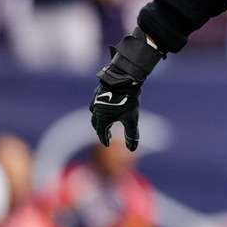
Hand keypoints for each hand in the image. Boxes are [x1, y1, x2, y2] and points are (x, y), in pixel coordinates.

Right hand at [89, 28, 163, 150]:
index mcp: (101, 118)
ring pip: (94, 112)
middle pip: (95, 123)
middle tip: (108, 135)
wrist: (123, 77)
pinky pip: (96, 102)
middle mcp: (95, 109)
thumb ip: (132, 135)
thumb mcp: (131, 118)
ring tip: (106, 121)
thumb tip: (133, 149)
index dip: (105, 139)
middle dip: (101, 130)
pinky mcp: (98, 90)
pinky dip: (100, 108)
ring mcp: (95, 99)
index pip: (101, 133)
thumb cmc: (127, 99)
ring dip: (99, 119)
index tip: (108, 144)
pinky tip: (107, 105)